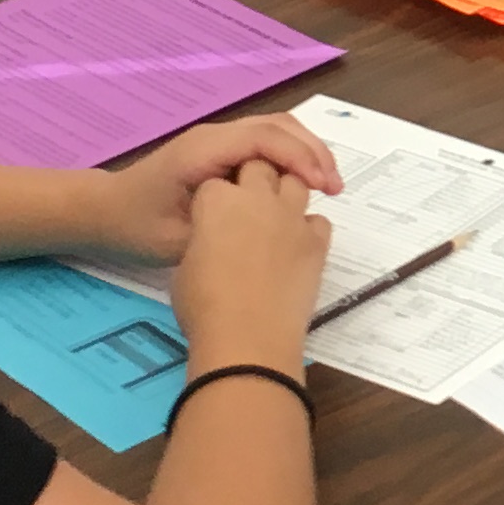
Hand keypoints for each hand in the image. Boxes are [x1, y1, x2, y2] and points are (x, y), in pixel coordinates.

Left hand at [99, 115, 346, 264]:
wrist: (106, 213)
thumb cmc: (136, 228)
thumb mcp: (179, 240)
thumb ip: (225, 228)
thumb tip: (272, 225)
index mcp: (202, 151)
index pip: (264, 139)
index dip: (300, 159)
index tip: (324, 188)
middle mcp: (214, 136)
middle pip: (277, 125)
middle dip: (313, 151)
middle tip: (335, 188)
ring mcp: (218, 140)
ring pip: (276, 130)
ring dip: (306, 151)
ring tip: (327, 185)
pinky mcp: (222, 150)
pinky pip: (266, 143)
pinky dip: (292, 157)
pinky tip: (302, 185)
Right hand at [171, 156, 334, 363]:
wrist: (248, 339)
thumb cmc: (203, 306)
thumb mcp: (185, 265)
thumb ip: (203, 239)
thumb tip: (215, 242)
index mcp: (216, 201)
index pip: (215, 181)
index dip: (214, 197)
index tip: (212, 217)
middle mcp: (257, 198)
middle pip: (260, 166)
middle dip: (253, 178)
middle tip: (246, 209)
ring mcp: (292, 217)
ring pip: (295, 182)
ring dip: (284, 194)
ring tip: (275, 220)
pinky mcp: (318, 242)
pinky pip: (318, 220)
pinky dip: (308, 228)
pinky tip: (296, 247)